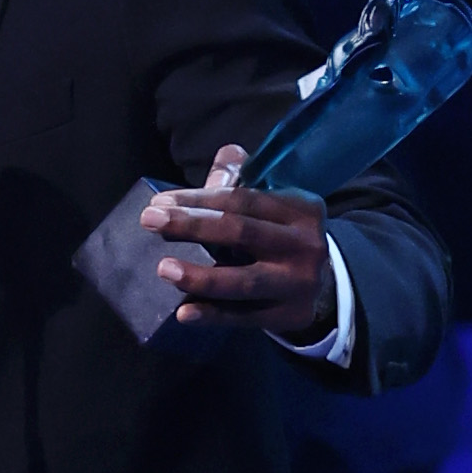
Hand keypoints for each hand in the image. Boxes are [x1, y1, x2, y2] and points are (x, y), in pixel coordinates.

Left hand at [139, 144, 336, 338]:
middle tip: (149, 221)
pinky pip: (245, 317)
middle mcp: (305, 245)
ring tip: (163, 269)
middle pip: (240, 233)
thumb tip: (226, 156)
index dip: (197, 200)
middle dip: (191, 226)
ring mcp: (300, 284)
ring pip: (244, 281)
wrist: (323, 282)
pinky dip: (213, 315)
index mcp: (300, 208)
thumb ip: (242, 178)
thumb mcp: (271, 202)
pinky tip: (184, 313)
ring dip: (200, 276)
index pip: (242, 199)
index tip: (158, 202)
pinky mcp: (291, 316)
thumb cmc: (279, 233)